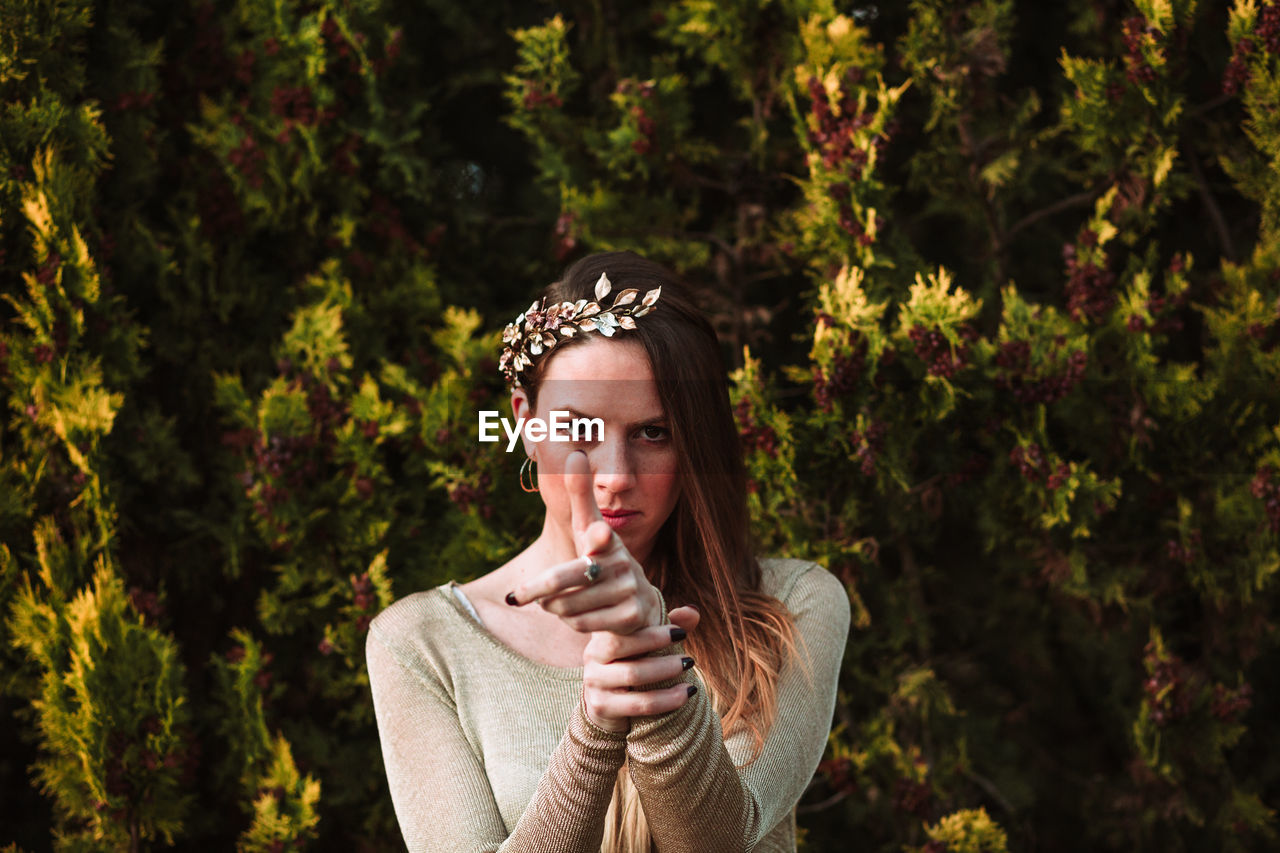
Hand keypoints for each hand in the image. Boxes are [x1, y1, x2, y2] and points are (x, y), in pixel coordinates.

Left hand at [507, 451, 661, 634]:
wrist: (638, 604)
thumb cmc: (602, 559)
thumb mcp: (589, 527)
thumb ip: (580, 495)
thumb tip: (575, 454)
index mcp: (607, 539)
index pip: (602, 535)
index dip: (599, 535)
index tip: (598, 535)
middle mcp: (622, 563)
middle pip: (566, 578)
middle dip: (537, 589)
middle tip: (522, 593)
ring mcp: (629, 591)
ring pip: (568, 606)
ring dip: (554, 607)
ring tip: (556, 603)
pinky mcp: (630, 617)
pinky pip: (581, 624)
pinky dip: (570, 622)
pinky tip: (576, 616)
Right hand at [581, 605, 701, 732]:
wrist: (608, 705)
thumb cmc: (634, 665)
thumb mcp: (649, 644)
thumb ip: (670, 626)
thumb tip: (694, 611)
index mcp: (604, 634)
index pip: (622, 625)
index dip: (652, 629)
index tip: (680, 633)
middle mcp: (593, 655)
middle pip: (620, 645)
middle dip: (656, 644)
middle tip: (686, 653)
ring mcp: (594, 681)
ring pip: (632, 674)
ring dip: (665, 670)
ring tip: (689, 668)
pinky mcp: (601, 706)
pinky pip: (638, 704)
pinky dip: (666, 699)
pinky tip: (685, 694)